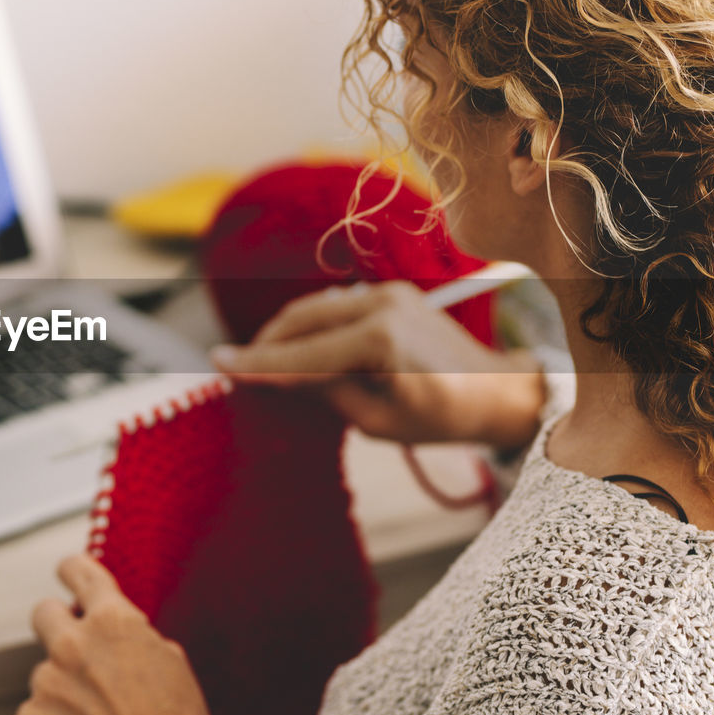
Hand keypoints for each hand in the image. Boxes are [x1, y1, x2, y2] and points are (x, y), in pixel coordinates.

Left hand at [17, 554, 224, 714]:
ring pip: (45, 673)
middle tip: (73, 645)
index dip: (72, 569)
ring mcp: (48, 681)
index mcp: (113, 622)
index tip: (68, 571)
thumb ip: (135, 637)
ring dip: (63, 688)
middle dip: (57, 624)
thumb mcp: (170, 664)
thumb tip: (120, 634)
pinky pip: (36, 711)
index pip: (80, 572)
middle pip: (43, 612)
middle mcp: (73, 644)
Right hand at [211, 280, 545, 450]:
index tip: (217, 364)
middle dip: (265, 344)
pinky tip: (297, 346)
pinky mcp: (390, 293)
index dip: (257, 363)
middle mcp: (381, 304)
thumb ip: (327, 393)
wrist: (496, 389)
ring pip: (314, 308)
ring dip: (285, 332)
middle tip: (237, 368)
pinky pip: (334, 306)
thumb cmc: (442, 416)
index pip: (303, 353)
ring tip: (263, 361)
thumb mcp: (376, 421)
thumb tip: (285, 375)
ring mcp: (387, 293)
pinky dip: (310, 324)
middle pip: (301, 319)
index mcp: (380, 339)